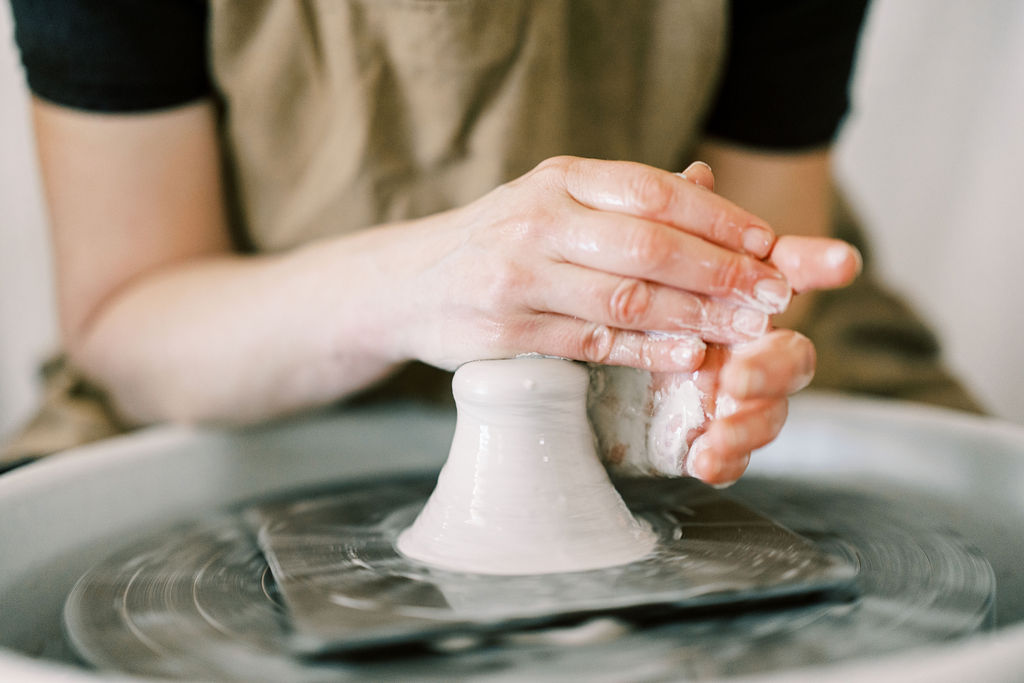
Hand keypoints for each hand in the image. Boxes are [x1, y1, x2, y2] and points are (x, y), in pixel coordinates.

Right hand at [397, 156, 795, 370]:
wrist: (410, 283)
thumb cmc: (500, 240)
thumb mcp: (553, 200)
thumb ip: (624, 199)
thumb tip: (708, 186)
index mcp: (558, 178)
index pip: (653, 191)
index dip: (719, 219)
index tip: (768, 245)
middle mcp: (538, 220)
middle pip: (648, 244)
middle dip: (721, 272)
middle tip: (773, 296)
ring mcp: (519, 277)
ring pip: (625, 297)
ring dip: (696, 316)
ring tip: (746, 329)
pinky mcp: (507, 331)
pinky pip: (591, 342)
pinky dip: (645, 351)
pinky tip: (687, 355)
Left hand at [590, 164, 860, 484]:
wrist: (573, 363)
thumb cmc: (621, 295)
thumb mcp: (635, 260)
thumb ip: (671, 227)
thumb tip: (697, 174)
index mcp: (737, 296)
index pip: (785, 276)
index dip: (814, 266)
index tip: (842, 263)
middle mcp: (746, 348)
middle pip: (791, 355)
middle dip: (775, 364)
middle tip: (740, 373)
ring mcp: (731, 397)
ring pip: (770, 412)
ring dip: (754, 417)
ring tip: (722, 420)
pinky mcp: (705, 438)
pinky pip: (730, 457)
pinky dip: (724, 459)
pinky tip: (705, 460)